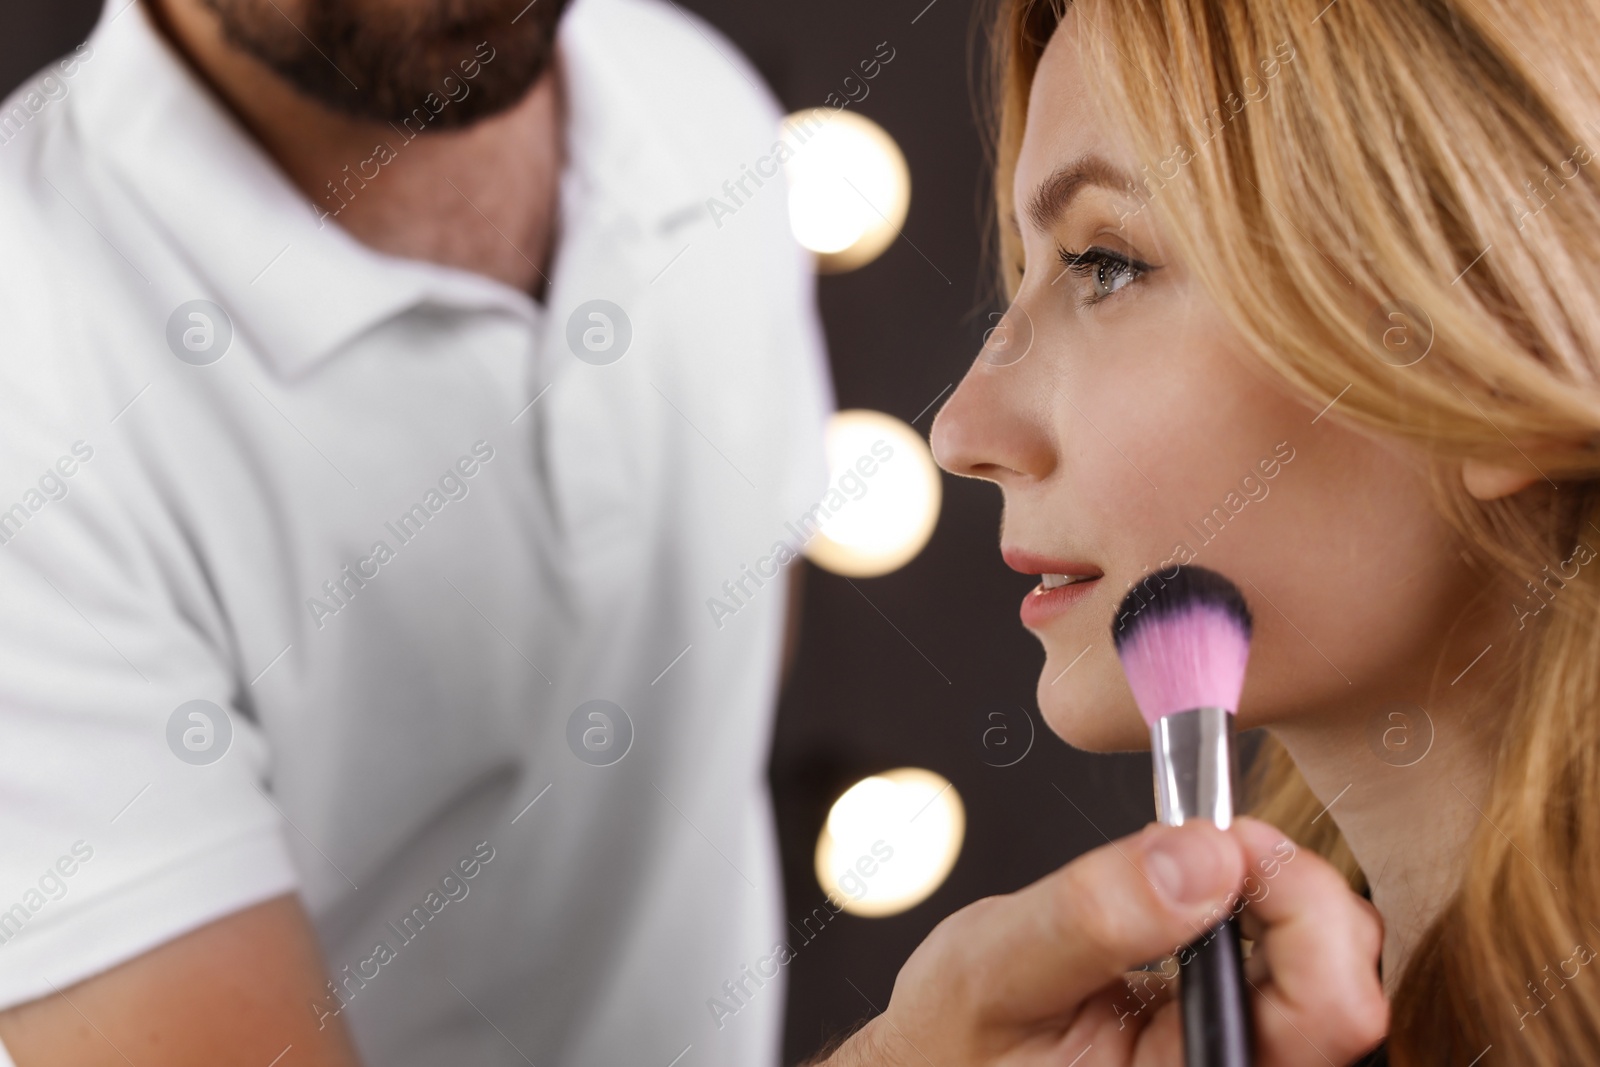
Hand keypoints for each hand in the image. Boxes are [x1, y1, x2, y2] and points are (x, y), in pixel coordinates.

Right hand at [822, 817, 1385, 1066]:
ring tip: (1194, 871)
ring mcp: (1235, 1066)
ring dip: (1277, 902)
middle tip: (1212, 840)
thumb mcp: (990, 970)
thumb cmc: (950, 1045)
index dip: (1297, 902)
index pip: (1330, 1013)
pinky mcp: (1233, 1049)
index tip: (1225, 837)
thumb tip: (1201, 855)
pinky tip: (1201, 904)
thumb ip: (1090, 916)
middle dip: (1292, 890)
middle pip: (1349, 992)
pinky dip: (1263, 917)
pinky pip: (1297, 980)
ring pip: (1333, 980)